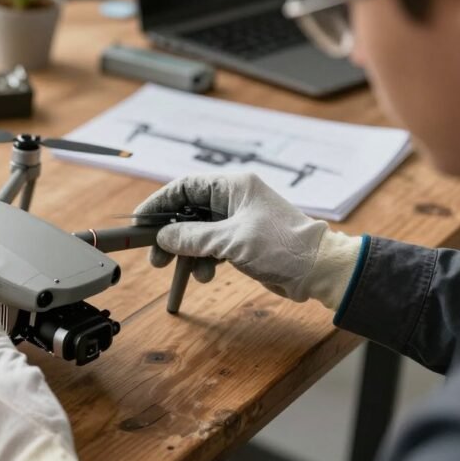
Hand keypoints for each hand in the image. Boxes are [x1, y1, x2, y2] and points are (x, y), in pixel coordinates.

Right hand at [135, 173, 361, 307]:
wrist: (319, 270)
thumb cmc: (283, 246)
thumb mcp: (231, 241)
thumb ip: (192, 237)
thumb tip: (162, 237)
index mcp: (234, 186)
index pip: (185, 187)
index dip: (159, 203)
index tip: (140, 221)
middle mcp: (234, 199)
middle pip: (188, 212)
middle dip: (171, 236)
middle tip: (155, 257)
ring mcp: (238, 220)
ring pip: (198, 233)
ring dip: (188, 253)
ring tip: (183, 271)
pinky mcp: (242, 240)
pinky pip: (212, 247)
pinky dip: (204, 260)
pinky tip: (206, 274)